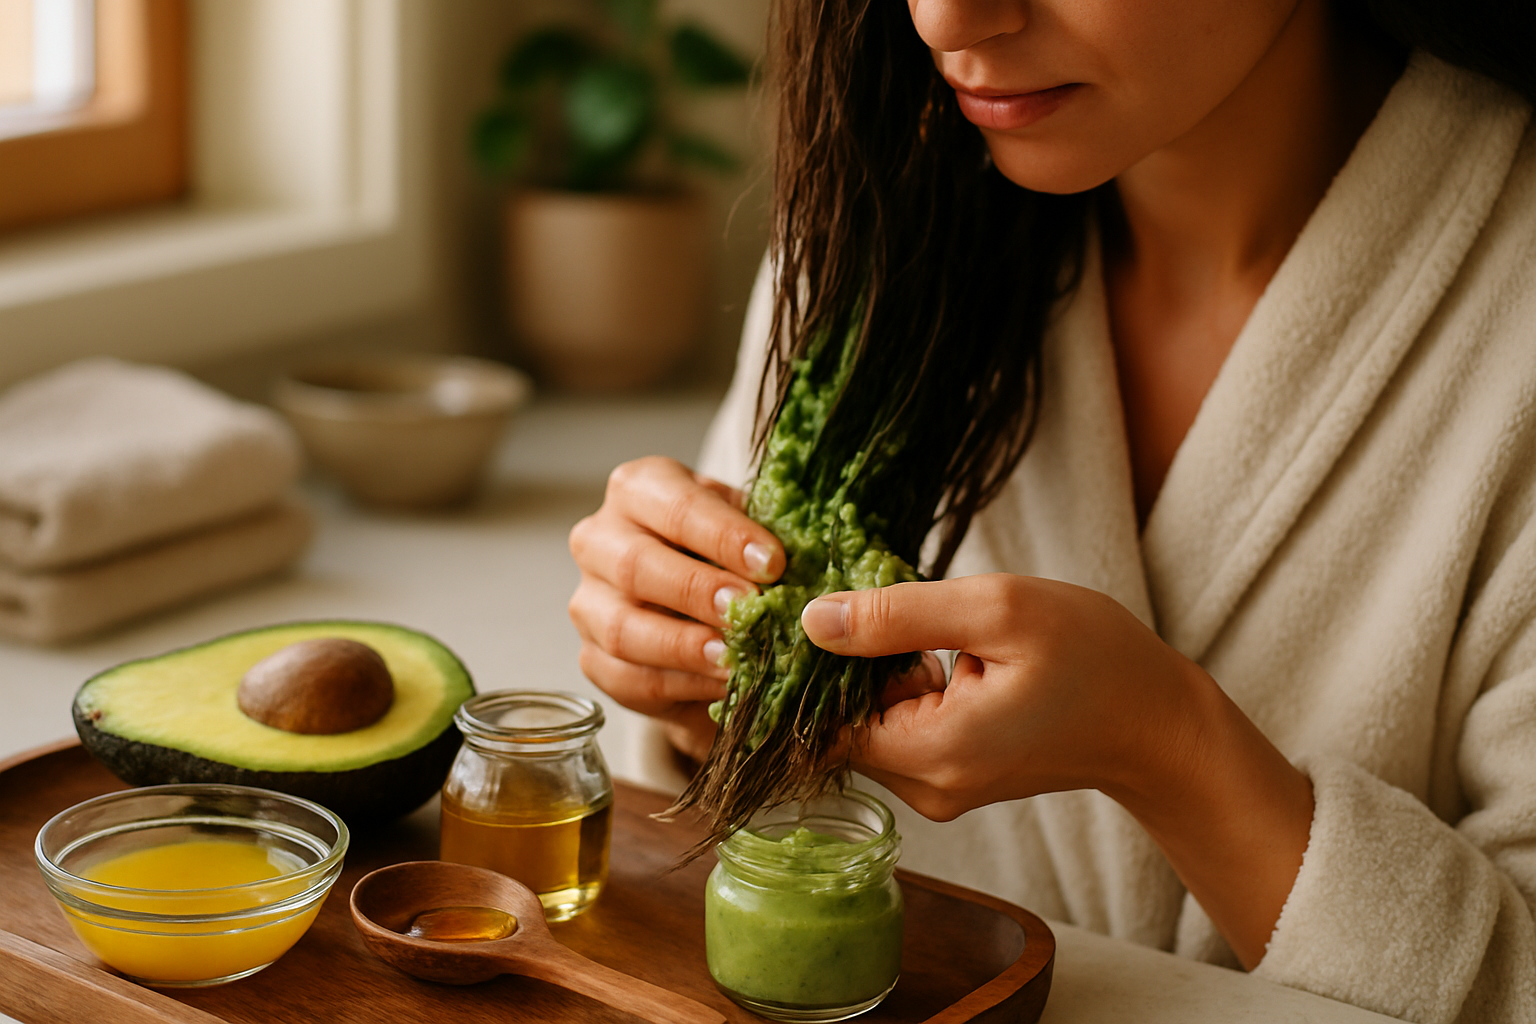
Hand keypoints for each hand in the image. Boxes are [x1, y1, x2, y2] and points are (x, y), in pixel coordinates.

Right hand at [568, 457, 784, 761]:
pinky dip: (679, 685)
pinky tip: (720, 687)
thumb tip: (807, 558)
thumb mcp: (747, 532)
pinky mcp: (593, 659)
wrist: (702, 613)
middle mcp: (600, 539)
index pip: (674, 505)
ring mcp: (588, 602)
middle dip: (697, 590)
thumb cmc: (727, 558)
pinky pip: (630, 678)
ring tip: (734, 657)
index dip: (722, 534)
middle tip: (748, 609)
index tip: (772, 562)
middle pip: (636, 565)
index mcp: (639, 490)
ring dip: (684, 646)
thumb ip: (764, 540)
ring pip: (624, 628)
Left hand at [801, 573, 1313, 968]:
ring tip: (937, 636)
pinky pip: (898, 727)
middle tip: (895, 610)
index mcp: (930, 752)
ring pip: (867, 721)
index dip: (807, 666)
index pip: (815, 721)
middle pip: (837, 721)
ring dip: (880, 672)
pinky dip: (905, 688)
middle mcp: (924, 787)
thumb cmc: (1094, 657)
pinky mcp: (951, 776)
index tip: (824, 612)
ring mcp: (938, 788)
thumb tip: (814, 621)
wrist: (1159, 724)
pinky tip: (947, 657)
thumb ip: (898, 615)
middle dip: (849, 662)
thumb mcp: (997, 610)